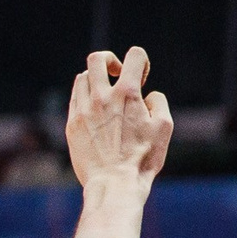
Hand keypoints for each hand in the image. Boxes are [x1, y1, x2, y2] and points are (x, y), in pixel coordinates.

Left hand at [66, 47, 173, 186]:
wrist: (114, 182)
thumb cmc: (143, 158)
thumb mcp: (164, 128)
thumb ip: (158, 102)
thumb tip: (148, 94)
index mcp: (128, 94)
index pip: (134, 56)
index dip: (141, 61)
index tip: (142, 77)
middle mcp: (102, 96)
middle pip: (97, 59)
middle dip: (110, 60)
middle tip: (118, 75)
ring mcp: (83, 108)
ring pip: (83, 77)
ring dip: (97, 80)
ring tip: (107, 96)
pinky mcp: (72, 123)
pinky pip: (75, 98)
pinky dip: (86, 97)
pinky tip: (97, 111)